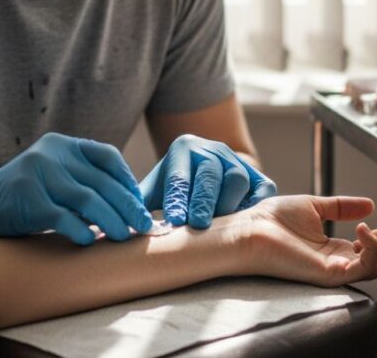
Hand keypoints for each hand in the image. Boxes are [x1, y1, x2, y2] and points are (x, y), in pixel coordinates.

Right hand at [0, 132, 151, 245]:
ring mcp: (37, 173)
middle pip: (101, 181)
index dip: (127, 181)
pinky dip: (80, 230)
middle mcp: (50, 153)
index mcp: (61, 145)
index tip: (140, 204)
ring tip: (123, 237)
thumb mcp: (54, 177)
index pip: (107, 156)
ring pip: (87, 199)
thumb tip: (130, 204)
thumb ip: (83, 180)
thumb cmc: (25, 197)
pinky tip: (90, 241)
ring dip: (110, 221)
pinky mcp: (26, 198)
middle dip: (127, 206)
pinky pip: (63, 216)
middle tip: (143, 226)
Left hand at [139, 134, 276, 227]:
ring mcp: (238, 162)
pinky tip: (246, 224)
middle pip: (209, 175)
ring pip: (238, 179)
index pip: (179, 175)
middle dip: (203, 201)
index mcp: (183, 148)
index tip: (173, 220)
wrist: (209, 175)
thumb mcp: (156, 190)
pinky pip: (263, 189)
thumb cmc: (176, 190)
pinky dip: (256, 205)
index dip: (177, 198)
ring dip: (228, 204)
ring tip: (219, 228)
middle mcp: (212, 150)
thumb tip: (113, 227)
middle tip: (197, 225)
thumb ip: (138, 204)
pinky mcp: (260, 178)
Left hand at [242, 196, 376, 286]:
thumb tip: (369, 203)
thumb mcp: (315, 207)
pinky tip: (368, 229)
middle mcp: (340, 262)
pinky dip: (372, 250)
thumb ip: (341, 207)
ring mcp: (336, 270)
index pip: (376, 242)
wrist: (251, 229)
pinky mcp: (329, 275)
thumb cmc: (273, 219)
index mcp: (337, 249)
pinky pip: (362, 268)